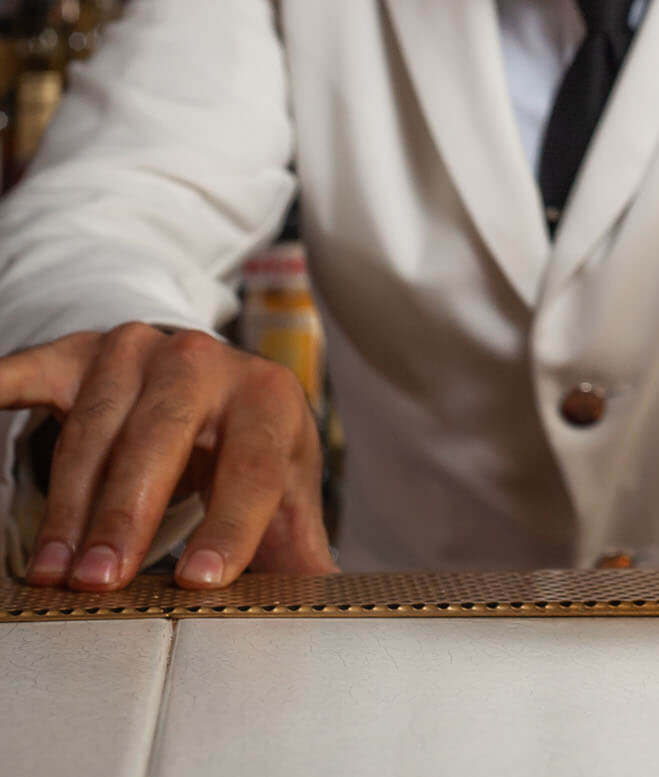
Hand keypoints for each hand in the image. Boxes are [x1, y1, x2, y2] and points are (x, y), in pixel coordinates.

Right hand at [1, 324, 334, 590]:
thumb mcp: (283, 485)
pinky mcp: (80, 352)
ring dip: (70, 499)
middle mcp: (205, 361)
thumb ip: (300, 544)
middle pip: (164, 434)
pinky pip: (33, 369)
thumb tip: (335, 599)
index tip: (200, 581)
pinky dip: (4, 387)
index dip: (230, 523)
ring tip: (53, 569)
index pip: (252, 465)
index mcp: (267, 397)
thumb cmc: (247, 445)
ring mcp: (139, 350)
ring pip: (98, 422)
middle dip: (128, 511)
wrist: (207, 377)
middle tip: (99, 582)